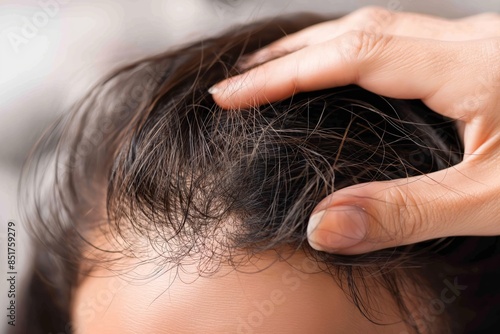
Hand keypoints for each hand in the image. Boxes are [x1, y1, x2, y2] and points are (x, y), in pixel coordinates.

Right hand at [210, 7, 499, 253]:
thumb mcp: (495, 201)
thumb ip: (405, 214)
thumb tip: (322, 230)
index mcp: (464, 67)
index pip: (347, 57)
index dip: (281, 73)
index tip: (231, 91)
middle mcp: (463, 42)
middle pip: (354, 30)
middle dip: (289, 52)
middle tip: (241, 76)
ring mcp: (474, 44)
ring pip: (377, 29)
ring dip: (319, 46)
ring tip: (277, 69)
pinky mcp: (481, 56)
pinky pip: (401, 41)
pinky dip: (355, 52)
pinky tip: (346, 72)